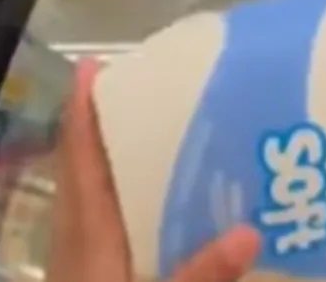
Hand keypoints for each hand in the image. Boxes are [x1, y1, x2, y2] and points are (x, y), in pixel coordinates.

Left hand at [46, 57, 259, 281]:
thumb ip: (202, 273)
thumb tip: (250, 232)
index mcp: (88, 227)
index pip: (80, 153)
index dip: (82, 107)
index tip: (91, 65)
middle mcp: (74, 230)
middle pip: (78, 161)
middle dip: (99, 121)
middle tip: (136, 88)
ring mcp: (75, 252)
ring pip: (83, 187)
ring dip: (104, 155)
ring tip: (145, 130)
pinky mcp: (83, 269)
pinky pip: (92, 214)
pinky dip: (112, 191)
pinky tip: (143, 198)